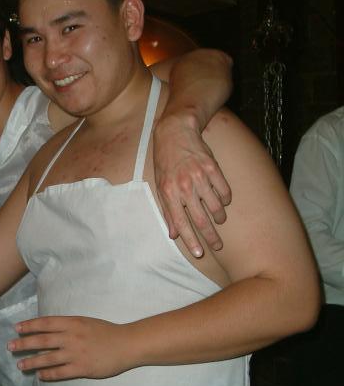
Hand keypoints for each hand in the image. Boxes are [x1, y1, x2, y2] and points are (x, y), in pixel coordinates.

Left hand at [8, 316, 128, 380]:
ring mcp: (75, 354)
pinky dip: (48, 374)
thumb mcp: (86, 322)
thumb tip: (49, 329)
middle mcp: (71, 337)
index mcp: (72, 323)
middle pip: (41, 341)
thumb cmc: (107, 331)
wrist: (127, 344)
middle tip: (10, 347)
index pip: (45, 323)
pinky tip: (40, 375)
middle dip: (23, 344)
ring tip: (20, 365)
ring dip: (31, 362)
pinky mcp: (81, 368)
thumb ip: (68, 325)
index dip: (29, 326)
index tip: (17, 328)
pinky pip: (60, 372)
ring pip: (47, 359)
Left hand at [153, 111, 231, 256]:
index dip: (191, 240)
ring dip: (219, 218)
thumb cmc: (165, 162)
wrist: (176, 132)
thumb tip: (173, 234)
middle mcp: (184, 186)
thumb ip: (167, 211)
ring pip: (216, 207)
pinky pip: (224, 191)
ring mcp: (200, 176)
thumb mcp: (160, 186)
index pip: (181, 223)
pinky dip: (225, 200)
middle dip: (211, 237)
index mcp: (169, 193)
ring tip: (219, 220)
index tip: (200, 253)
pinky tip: (223, 201)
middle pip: (201, 219)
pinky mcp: (213, 168)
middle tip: (218, 246)